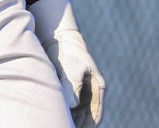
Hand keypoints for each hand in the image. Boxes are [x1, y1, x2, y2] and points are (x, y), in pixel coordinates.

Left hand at [29, 0, 105, 127]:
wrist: (60, 40)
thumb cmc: (68, 53)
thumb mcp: (71, 69)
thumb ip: (73, 87)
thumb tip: (73, 106)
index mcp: (98, 87)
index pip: (96, 114)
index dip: (89, 126)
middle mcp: (92, 92)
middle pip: (88, 117)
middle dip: (80, 126)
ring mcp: (83, 92)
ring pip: (80, 115)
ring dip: (73, 122)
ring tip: (63, 126)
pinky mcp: (73, 91)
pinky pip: (72, 109)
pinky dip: (67, 115)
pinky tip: (60, 119)